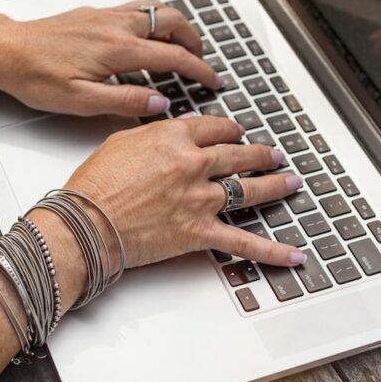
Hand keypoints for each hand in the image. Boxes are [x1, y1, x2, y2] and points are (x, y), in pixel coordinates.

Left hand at [0, 0, 220, 116]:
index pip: (174, 56)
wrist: (4, 51)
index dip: (199, 70)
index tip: (214, 81)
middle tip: (202, 62)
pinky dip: (155, 18)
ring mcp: (105, 14)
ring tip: (183, 46)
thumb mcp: (80, 101)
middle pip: (173, 21)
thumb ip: (124, 102)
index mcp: (117, 49)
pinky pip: (137, 7)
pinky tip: (149, 35)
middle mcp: (116, 25)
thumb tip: (159, 103)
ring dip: (177, 25)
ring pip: (156, 8)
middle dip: (195, 40)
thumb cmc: (34, 76)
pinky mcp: (94, 12)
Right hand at [0, 114, 304, 381]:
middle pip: (239, 154)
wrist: (86, 222)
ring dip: (274, 185)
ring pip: (249, 189)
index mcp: (175, 137)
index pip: (215, 127)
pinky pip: (244, 243)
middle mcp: (194, 164)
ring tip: (289, 182)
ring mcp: (201, 199)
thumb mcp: (123, 140)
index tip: (235, 132)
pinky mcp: (200, 232)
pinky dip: (273, 251)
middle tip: (272, 154)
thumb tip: (174, 131)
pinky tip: (294, 254)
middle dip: (260, 154)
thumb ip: (156, 134)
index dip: (229, 129)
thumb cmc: (96, 183)